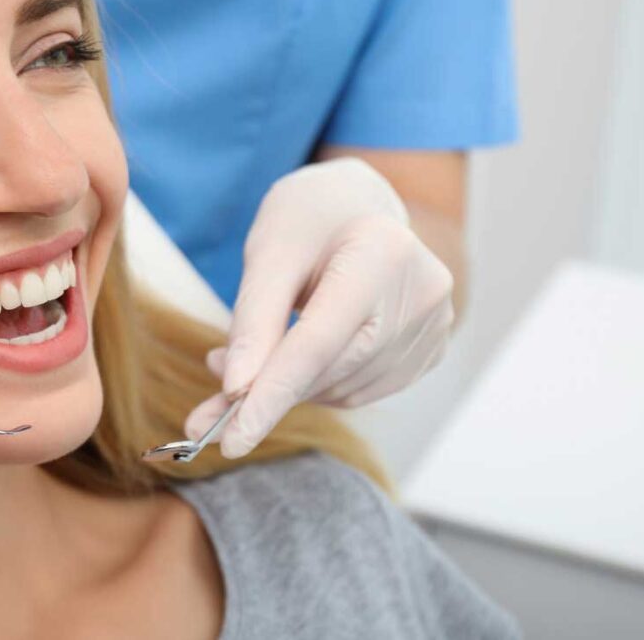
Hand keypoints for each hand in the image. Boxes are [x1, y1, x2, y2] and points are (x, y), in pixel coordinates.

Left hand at [183, 157, 453, 457]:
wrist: (356, 205)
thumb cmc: (307, 219)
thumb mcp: (267, 254)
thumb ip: (252, 322)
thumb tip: (236, 390)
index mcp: (382, 252)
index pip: (319, 342)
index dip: (272, 394)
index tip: (232, 438)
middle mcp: (423, 292)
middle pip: (331, 369)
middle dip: (266, 396)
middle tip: (208, 410)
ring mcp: (434, 324)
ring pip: (343, 389)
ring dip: (289, 390)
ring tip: (250, 364)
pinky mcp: (429, 348)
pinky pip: (360, 390)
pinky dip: (317, 386)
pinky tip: (295, 359)